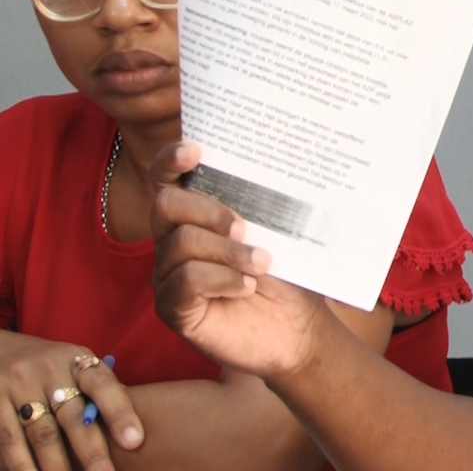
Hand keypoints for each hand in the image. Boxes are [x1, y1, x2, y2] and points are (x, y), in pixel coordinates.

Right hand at [0, 336, 142, 470]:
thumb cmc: (48, 367)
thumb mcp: (72, 367)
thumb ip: (94, 392)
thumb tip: (128, 430)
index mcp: (75, 359)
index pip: (102, 384)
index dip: (120, 412)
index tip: (135, 441)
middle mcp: (47, 370)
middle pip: (73, 417)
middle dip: (92, 452)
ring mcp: (17, 385)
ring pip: (42, 434)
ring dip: (58, 466)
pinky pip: (10, 440)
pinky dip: (23, 464)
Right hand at [150, 142, 328, 379]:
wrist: (299, 329)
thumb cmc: (289, 276)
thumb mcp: (280, 232)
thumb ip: (264, 202)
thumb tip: (276, 161)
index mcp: (197, 215)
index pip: (166, 178)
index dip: (171, 160)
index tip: (195, 151)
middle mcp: (174, 241)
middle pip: (166, 204)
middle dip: (208, 210)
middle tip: (245, 227)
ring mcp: (169, 275)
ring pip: (181, 243)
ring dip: (228, 251)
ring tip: (262, 263)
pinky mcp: (173, 308)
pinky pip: (185, 281)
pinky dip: (221, 279)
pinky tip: (246, 287)